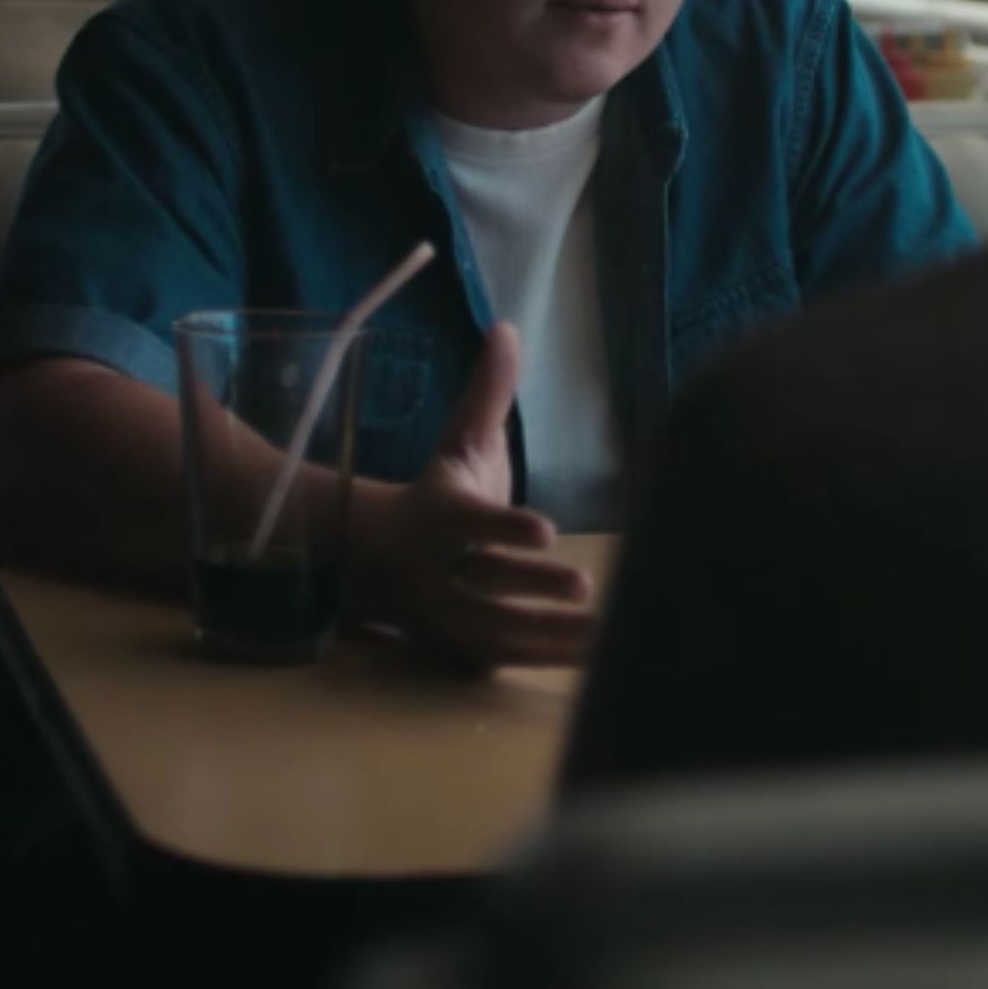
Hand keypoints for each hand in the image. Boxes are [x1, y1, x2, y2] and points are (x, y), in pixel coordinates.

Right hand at [354, 323, 596, 669]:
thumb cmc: (437, 497)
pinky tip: (607, 656)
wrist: (376, 564)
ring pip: (500, 633)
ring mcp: (447, 619)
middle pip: (484, 585)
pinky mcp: (464, 651)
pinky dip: (555, 661)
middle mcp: (436, 572)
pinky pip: (512, 660)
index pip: (469, 524)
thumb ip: (487, 395)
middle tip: (584, 587)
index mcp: (435, 517)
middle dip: (532, 589)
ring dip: (553, 635)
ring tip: (611, 631)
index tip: (545, 531)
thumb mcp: (458, 446)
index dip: (503, 528)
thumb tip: (506, 327)